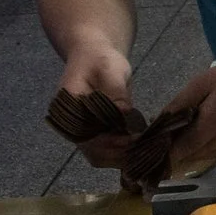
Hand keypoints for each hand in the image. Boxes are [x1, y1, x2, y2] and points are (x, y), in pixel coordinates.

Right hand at [55, 46, 135, 168]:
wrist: (94, 57)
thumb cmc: (100, 60)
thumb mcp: (110, 69)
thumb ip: (116, 91)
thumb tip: (124, 111)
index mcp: (68, 111)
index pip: (86, 136)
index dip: (109, 142)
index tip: (132, 140)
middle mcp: (72, 126)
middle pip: (93, 152)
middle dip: (119, 153)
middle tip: (145, 148)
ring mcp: (84, 131)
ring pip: (100, 156)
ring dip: (122, 157)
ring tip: (146, 150)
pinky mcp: (96, 132)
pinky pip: (106, 150)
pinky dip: (122, 152)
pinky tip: (142, 146)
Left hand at [159, 62, 215, 179]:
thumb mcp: (199, 85)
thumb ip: (177, 107)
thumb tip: (155, 127)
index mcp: (206, 130)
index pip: (174, 153)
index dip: (157, 156)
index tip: (141, 154)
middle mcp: (215, 145)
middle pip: (182, 155)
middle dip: (165, 149)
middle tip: (150, 138)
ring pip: (192, 153)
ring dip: (178, 146)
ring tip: (166, 133)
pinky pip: (204, 149)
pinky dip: (192, 143)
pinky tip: (187, 130)